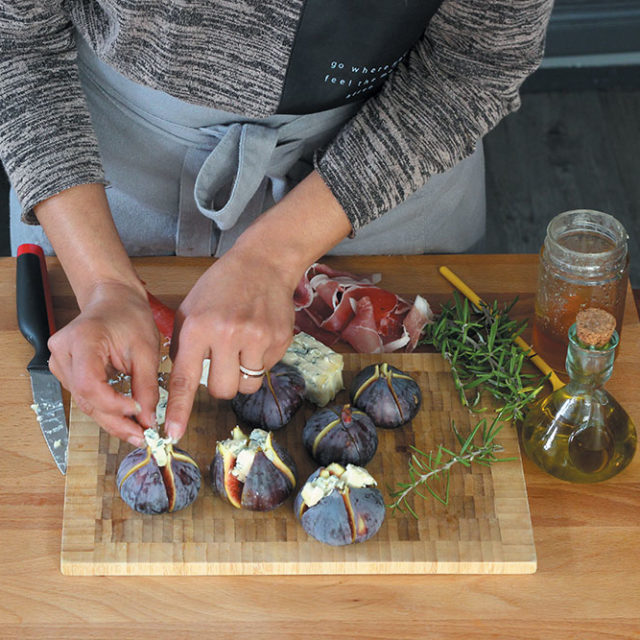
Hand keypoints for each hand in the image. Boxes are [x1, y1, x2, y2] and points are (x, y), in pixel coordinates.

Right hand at [48, 281, 160, 446]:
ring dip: (112, 419)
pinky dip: (106, 408)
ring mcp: (60, 362)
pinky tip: (125, 417)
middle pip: (87, 399)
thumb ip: (146, 386)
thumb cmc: (128, 315)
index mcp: (82, 340)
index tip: (139, 411)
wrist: (113, 299)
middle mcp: (63, 353)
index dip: (114, 404)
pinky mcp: (66, 371)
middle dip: (116, 421)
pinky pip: (86, 397)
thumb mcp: (146, 349)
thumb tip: (148, 418)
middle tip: (142, 435)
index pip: (90, 384)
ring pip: (86, 402)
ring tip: (137, 430)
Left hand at [163, 170, 351, 440]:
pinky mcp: (279, 341)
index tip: (172, 434)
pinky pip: (265, 371)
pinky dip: (259, 361)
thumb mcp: (190, 309)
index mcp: (198, 327)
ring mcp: (257, 338)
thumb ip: (183, 346)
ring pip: (245, 386)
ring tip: (242, 347)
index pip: (184, 378)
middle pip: (220, 390)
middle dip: (219, 383)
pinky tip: (257, 335)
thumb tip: (183, 383)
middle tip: (222, 362)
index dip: (178, 410)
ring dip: (241, 375)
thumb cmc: (220, 287)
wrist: (263, 264)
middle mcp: (227, 335)